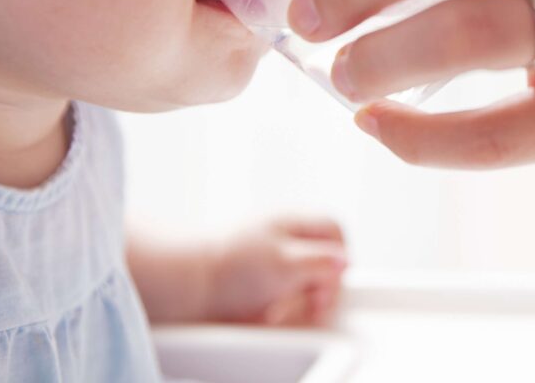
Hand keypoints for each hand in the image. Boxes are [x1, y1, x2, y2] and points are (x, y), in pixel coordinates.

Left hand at [206, 217, 347, 325]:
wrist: (190, 285)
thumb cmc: (231, 266)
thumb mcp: (284, 264)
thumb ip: (319, 262)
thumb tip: (344, 262)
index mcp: (292, 222)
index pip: (334, 230)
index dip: (339, 257)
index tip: (329, 281)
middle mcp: (285, 238)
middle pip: (324, 261)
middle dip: (318, 287)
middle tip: (307, 302)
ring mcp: (274, 261)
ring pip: (308, 283)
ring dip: (299, 302)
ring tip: (278, 309)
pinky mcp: (263, 284)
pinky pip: (288, 297)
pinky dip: (283, 309)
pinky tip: (269, 313)